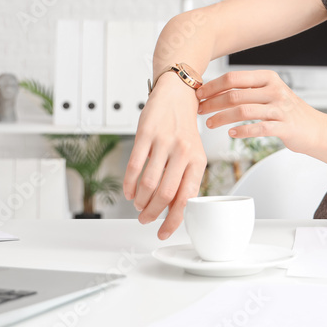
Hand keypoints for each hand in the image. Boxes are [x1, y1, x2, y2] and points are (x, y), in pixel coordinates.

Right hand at [123, 76, 205, 239]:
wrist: (178, 95)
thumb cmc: (184, 129)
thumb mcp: (193, 154)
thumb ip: (185, 180)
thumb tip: (172, 211)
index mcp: (198, 160)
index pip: (187, 198)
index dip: (173, 220)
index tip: (163, 232)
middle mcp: (183, 151)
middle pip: (165, 194)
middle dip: (152, 214)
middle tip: (145, 219)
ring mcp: (164, 142)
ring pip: (148, 183)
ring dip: (140, 201)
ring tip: (138, 205)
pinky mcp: (146, 133)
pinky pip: (134, 166)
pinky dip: (129, 184)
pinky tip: (129, 191)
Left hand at [196, 70, 326, 153]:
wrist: (315, 128)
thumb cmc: (287, 111)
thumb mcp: (270, 92)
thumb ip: (248, 89)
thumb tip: (214, 90)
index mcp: (268, 78)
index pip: (234, 78)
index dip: (213, 86)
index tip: (199, 94)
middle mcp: (274, 90)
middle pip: (235, 94)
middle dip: (212, 103)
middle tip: (199, 110)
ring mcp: (280, 109)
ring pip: (243, 111)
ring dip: (221, 118)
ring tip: (210, 124)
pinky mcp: (284, 127)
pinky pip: (258, 128)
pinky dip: (241, 131)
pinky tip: (231, 134)